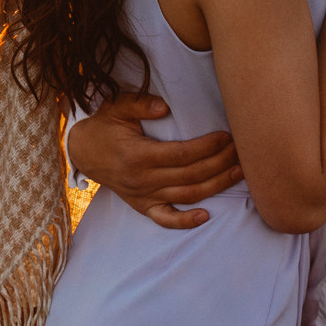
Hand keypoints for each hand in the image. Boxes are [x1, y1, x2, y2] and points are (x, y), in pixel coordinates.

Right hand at [65, 92, 239, 229]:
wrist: (83, 152)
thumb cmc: (104, 127)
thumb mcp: (117, 107)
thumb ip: (140, 104)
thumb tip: (165, 108)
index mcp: (138, 155)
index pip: (183, 154)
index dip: (208, 147)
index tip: (227, 137)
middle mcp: (143, 179)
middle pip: (192, 174)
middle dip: (220, 162)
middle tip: (241, 150)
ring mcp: (144, 196)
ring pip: (188, 195)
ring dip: (216, 186)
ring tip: (239, 173)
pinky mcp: (143, 206)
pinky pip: (166, 220)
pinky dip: (186, 222)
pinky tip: (206, 216)